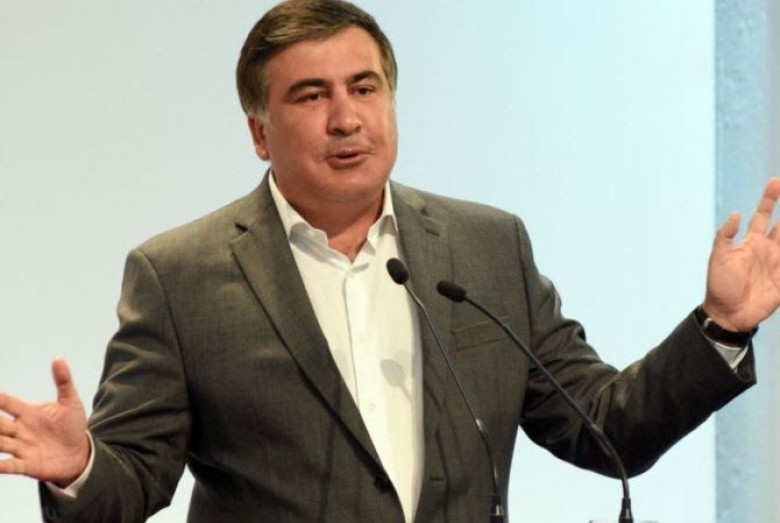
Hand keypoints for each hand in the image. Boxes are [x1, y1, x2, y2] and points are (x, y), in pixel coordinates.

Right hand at [0, 358, 88, 485]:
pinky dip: (1, 466)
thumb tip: (58, 358)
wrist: (79, 453)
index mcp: (28, 413)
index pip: (7, 402)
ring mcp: (21, 448)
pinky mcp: (27, 465)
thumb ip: (63, 381)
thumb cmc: (72, 426)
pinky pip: (10, 466)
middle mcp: (20, 430)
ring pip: (0, 443)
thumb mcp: (70, 402)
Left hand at [703, 177, 779, 330]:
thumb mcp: (717, 259)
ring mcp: (778, 264)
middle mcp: (768, 250)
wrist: (727, 314)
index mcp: (751, 242)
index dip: (769, 199)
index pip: (763, 215)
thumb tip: (734, 214)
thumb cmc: (719, 286)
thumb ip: (724, 236)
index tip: (776, 181)